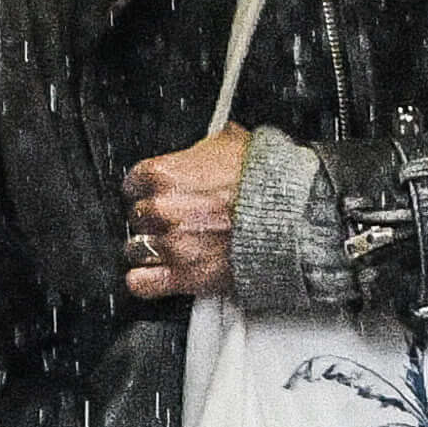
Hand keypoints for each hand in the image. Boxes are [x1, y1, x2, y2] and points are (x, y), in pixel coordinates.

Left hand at [124, 130, 251, 301]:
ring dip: (151, 248)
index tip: (159, 194)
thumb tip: (203, 149)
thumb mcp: (230, 143)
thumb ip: (202, 150)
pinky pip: (141, 283)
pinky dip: (146, 280)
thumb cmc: (267, 182)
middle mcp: (162, 210)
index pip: (133, 183)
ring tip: (173, 245)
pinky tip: (157, 273)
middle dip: (154, 218)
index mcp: (165, 175)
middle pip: (137, 216)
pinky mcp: (184, 276)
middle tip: (177, 219)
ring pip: (135, 250)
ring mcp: (172, 245)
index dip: (148, 189)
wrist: (294, 218)